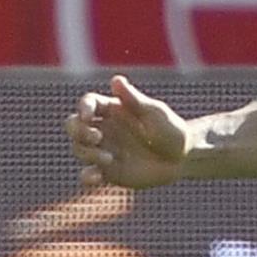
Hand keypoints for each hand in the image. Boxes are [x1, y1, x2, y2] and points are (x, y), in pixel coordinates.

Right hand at [64, 75, 191, 189]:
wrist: (183, 157)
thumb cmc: (170, 129)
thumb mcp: (154, 113)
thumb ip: (134, 99)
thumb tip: (116, 79)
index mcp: (111, 110)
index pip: (88, 103)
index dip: (83, 108)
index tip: (88, 115)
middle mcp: (102, 128)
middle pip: (74, 125)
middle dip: (78, 130)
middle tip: (96, 137)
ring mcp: (103, 150)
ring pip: (79, 149)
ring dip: (88, 153)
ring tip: (109, 158)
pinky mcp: (108, 171)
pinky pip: (89, 174)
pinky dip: (87, 177)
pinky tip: (93, 177)